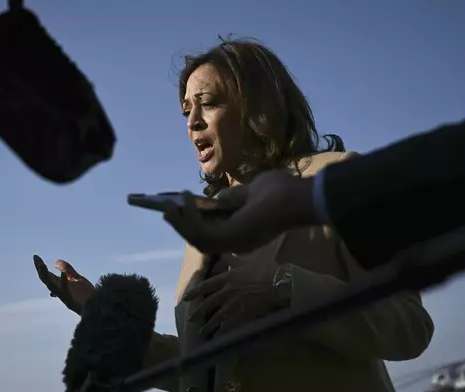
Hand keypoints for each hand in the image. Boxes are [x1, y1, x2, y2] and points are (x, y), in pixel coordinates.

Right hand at [33, 255, 93, 314]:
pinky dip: (64, 281)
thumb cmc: (87, 296)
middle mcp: (60, 291)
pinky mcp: (71, 301)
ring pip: (51, 286)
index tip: (36, 256)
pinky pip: (66, 291)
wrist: (98, 307)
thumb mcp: (78, 279)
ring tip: (41, 264)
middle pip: (46, 280)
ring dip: (46, 275)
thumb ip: (68, 270)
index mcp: (60, 285)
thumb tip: (56, 261)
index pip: (47, 275)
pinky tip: (63, 272)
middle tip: (36, 259)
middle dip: (40, 269)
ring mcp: (65, 296)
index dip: (40, 266)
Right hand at [162, 170, 318, 254]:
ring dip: (179, 222)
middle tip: (165, 210)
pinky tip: (180, 201)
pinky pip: (201, 232)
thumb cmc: (281, 192)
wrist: (299, 198)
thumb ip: (233, 197)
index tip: (178, 210)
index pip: (213, 234)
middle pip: (201, 240)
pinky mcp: (231, 239)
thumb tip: (214, 199)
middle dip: (181, 225)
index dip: (193, 224)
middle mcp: (237, 243)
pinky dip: (187, 218)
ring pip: (197, 239)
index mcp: (244, 233)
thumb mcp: (251, 191)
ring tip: (165, 206)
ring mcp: (234, 243)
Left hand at [184, 255, 280, 336]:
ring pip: (217, 317)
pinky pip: (230, 325)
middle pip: (208, 304)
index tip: (186, 298)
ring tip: (201, 332)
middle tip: (191, 319)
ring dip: (208, 325)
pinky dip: (222, 332)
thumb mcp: (247, 261)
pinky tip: (218, 337)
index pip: (205, 286)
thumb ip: (233, 259)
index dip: (194, 292)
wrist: (279, 283)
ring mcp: (235, 304)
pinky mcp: (244, 314)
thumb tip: (225, 252)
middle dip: (198, 312)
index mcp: (227, 278)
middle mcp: (227, 292)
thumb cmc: (265, 269)